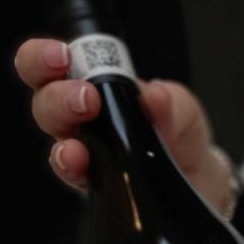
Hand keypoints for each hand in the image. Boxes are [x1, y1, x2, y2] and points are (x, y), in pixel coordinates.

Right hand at [13, 39, 234, 211]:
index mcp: (95, 88)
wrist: (199, 187)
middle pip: (45, 103)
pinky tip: (81, 164)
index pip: (51, 65)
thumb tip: (154, 96)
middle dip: (57, 96)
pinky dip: (73, 168)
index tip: (63, 55)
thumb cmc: (180, 140)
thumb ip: (173, 102)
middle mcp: (81, 121)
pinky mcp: (96, 188)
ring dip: (65, 140)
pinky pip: (74, 178)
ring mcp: (86, 156)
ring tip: (81, 141)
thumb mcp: (185, 114)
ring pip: (56, 143)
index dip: (44, 57)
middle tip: (86, 97)